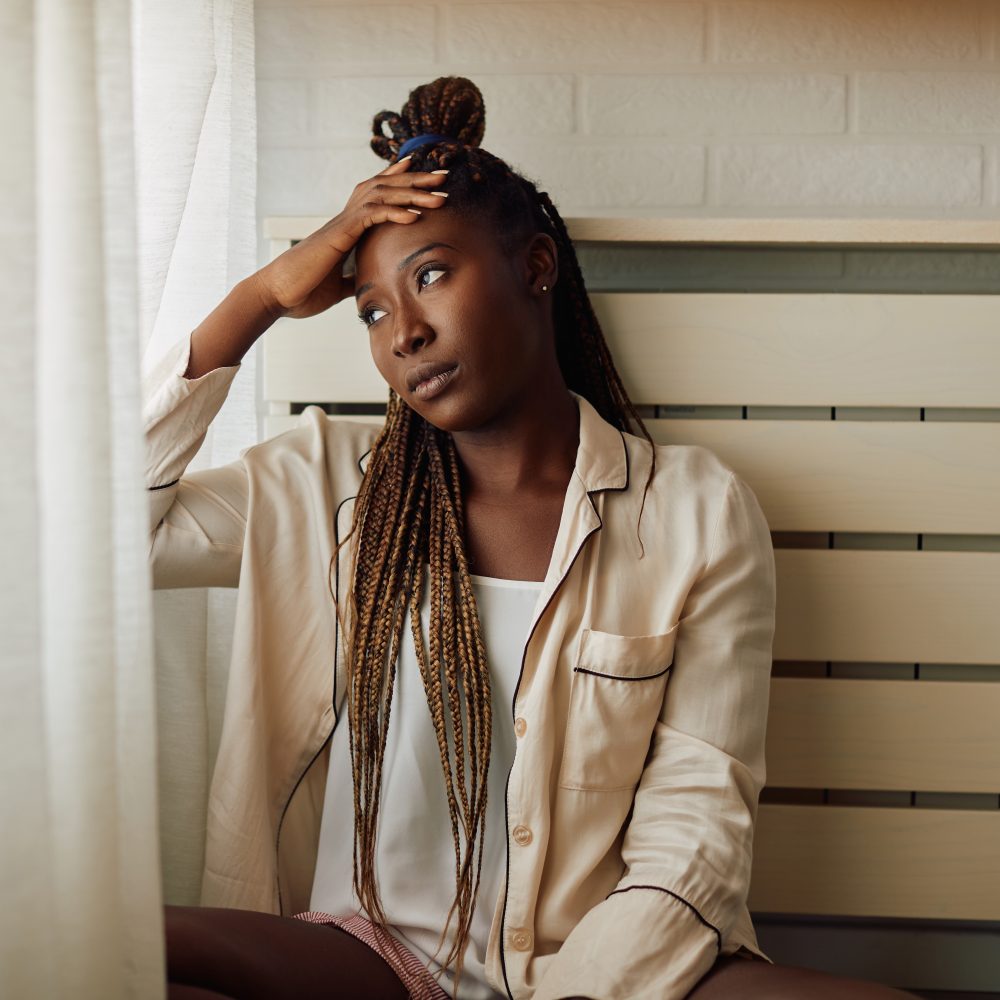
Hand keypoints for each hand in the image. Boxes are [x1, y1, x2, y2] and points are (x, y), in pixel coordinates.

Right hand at [253, 157, 447, 320]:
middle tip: (444, 176)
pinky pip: (370, 215)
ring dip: (413, 193)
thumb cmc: (303, 291)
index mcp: (347, 228)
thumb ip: (355, 278)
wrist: (277, 295)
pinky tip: (414, 215)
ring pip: (381, 195)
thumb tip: (369, 282)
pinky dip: (394, 212)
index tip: (421, 173)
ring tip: (440, 194)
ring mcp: (341, 224)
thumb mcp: (338, 287)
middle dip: (416, 180)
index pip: (376, 196)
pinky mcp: (338, 234)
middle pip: (384, 187)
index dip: (398, 181)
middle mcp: (345, 219)